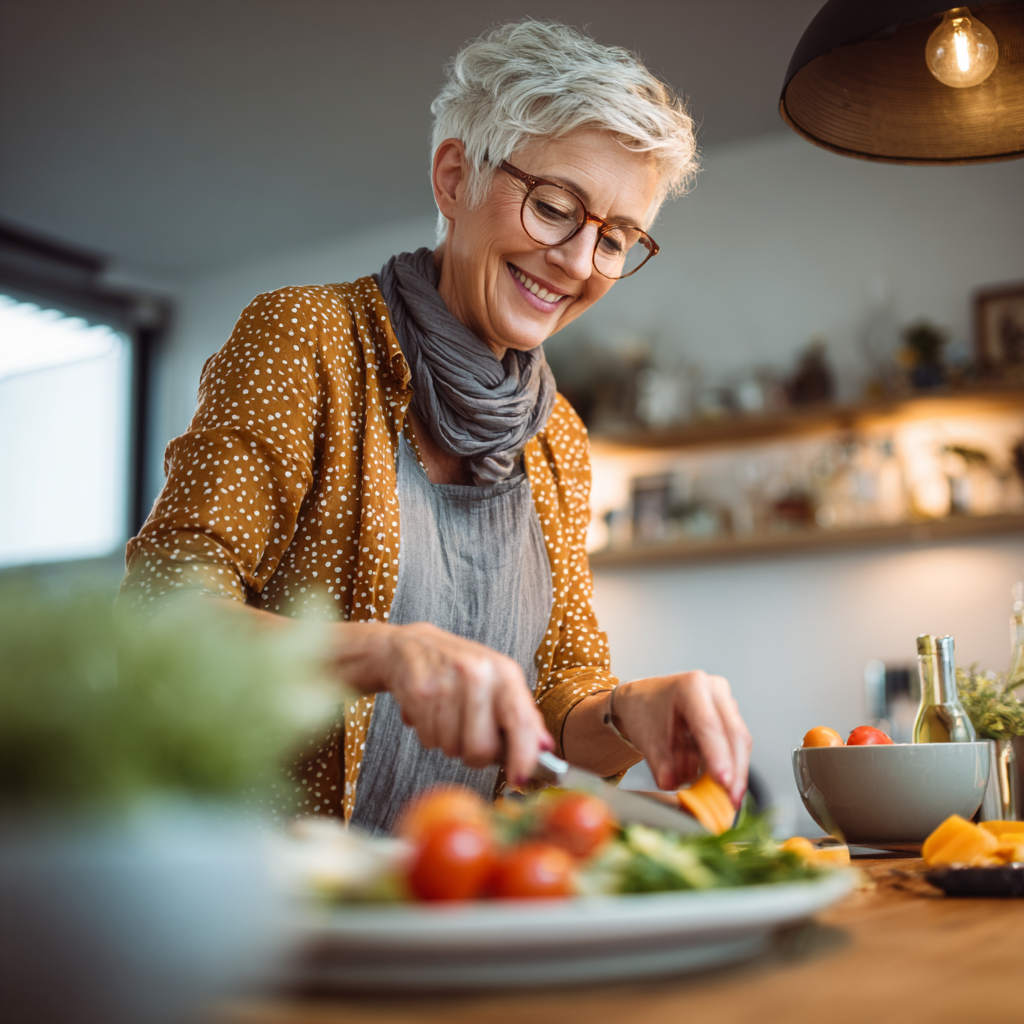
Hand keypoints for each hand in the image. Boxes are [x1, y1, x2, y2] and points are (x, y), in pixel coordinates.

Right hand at [333, 621, 552, 784]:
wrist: (411, 646)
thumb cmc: (459, 669)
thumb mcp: (497, 682)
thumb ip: (522, 715)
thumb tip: (545, 748)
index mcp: (504, 672)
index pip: (521, 721)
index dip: (523, 756)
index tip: (520, 779)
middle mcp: (478, 674)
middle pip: (482, 748)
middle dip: (476, 755)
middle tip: (470, 738)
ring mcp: (446, 682)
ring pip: (452, 748)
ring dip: (450, 743)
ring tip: (448, 718)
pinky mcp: (419, 692)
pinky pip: (429, 740)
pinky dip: (430, 736)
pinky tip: (431, 713)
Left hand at [613, 672, 751, 806]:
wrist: (643, 698)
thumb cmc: (644, 711)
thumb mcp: (645, 738)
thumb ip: (660, 764)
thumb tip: (673, 785)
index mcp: (691, 686)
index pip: (709, 725)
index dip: (718, 756)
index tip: (723, 782)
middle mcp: (714, 689)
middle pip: (734, 734)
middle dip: (735, 770)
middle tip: (731, 800)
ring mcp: (725, 702)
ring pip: (740, 741)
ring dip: (735, 771)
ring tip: (726, 798)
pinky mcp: (730, 716)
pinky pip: (736, 744)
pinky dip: (730, 766)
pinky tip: (723, 785)